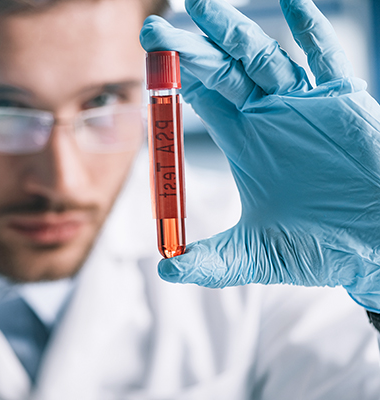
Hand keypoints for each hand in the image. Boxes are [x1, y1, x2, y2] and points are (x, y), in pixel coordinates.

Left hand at [139, 0, 379, 310]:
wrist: (376, 249)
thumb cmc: (319, 249)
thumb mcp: (254, 255)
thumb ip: (210, 262)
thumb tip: (164, 268)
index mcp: (244, 140)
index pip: (200, 96)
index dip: (173, 77)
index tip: (146, 57)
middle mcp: (268, 114)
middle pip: (220, 70)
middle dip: (188, 49)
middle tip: (154, 30)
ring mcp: (304, 103)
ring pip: (262, 56)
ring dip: (232, 31)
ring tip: (200, 7)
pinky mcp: (343, 101)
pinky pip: (325, 58)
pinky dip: (311, 30)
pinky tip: (291, 3)